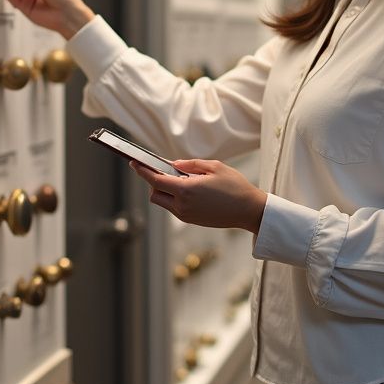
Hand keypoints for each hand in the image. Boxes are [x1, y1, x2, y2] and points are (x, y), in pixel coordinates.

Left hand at [130, 159, 266, 232]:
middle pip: (155, 194)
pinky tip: (188, 189)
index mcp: (186, 190)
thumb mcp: (214, 166)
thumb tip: (172, 165)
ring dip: (165, 191)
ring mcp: (186, 215)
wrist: (249, 210)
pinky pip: (174, 208)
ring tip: (181, 179)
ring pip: (163, 202)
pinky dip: (174, 198)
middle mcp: (182, 206)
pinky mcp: (191, 221)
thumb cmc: (234, 186)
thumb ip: (189, 164)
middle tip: (164, 170)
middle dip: (154, 182)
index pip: (155, 180)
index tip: (134, 163)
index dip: (142, 171)